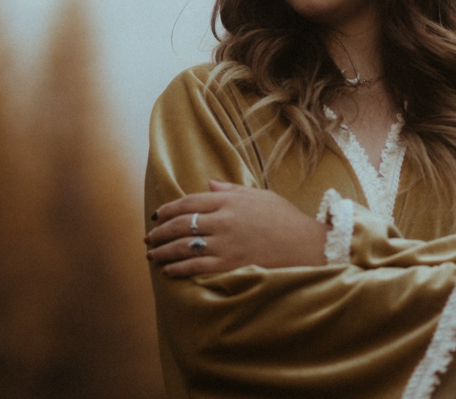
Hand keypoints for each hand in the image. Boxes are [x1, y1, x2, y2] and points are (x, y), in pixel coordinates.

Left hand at [145, 180, 329, 277]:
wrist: (306, 246)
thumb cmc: (285, 219)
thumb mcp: (260, 196)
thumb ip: (231, 190)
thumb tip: (209, 184)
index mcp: (230, 201)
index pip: (189, 202)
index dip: (168, 209)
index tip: (156, 215)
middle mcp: (223, 221)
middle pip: (181, 224)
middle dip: (160, 231)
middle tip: (149, 236)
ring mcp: (225, 244)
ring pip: (183, 247)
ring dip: (163, 251)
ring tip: (152, 254)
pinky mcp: (228, 265)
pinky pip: (195, 267)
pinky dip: (177, 268)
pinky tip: (168, 270)